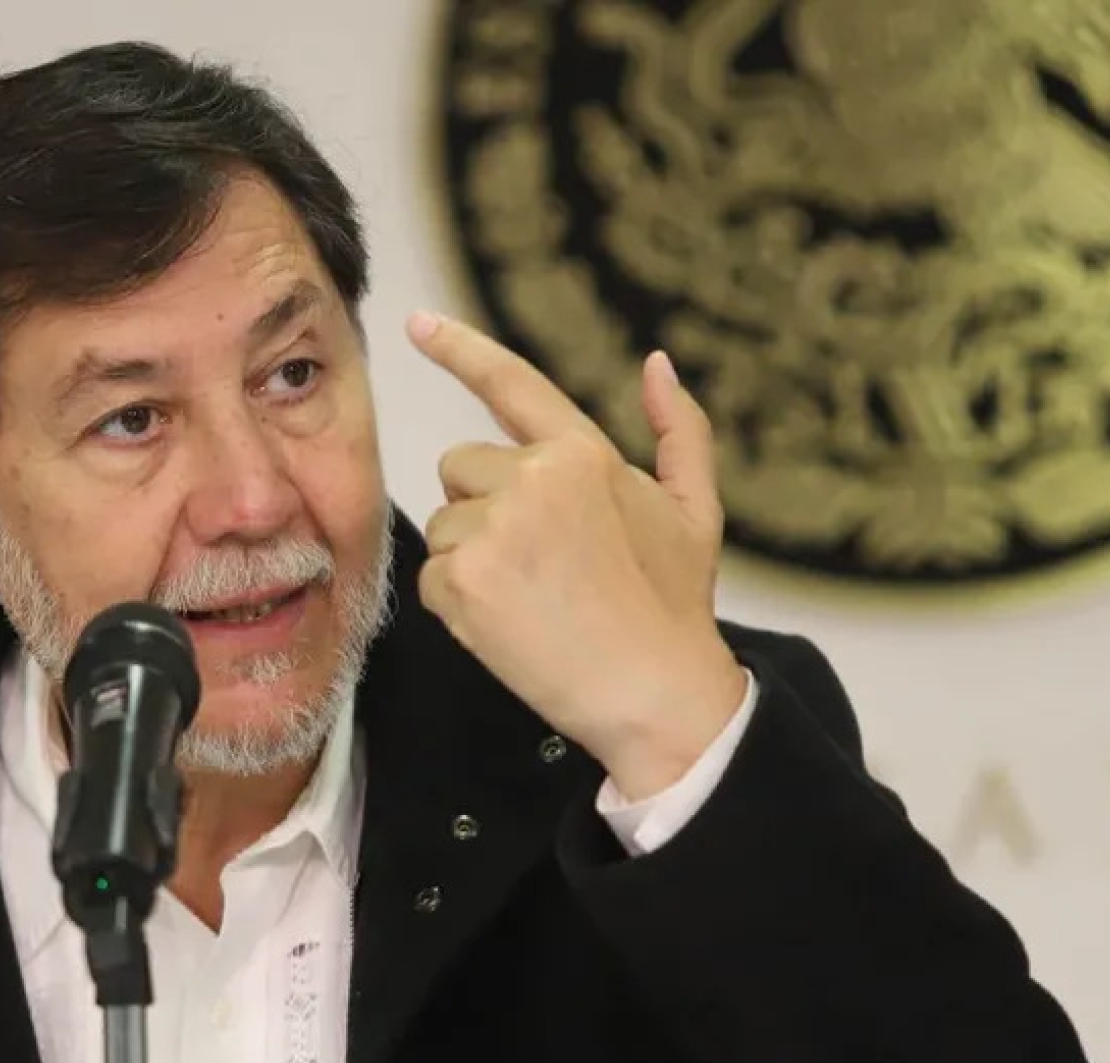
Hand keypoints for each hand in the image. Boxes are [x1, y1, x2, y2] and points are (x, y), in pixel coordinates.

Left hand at [408, 311, 748, 800]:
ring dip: (474, 559)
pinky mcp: (461, 581)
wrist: (657, 695)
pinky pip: (434, 576)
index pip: (510, 384)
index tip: (414, 320)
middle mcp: (533, 479)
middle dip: (485, 508)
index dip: (459, 347)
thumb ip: (681, 431)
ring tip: (534, 597)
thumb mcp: (694, 511)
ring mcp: (493, 530)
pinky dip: (461, 604)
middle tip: (541, 563)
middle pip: (459, 470)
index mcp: (582, 453)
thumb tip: (658, 363)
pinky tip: (511, 625)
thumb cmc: (673, 607)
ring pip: (444, 525)